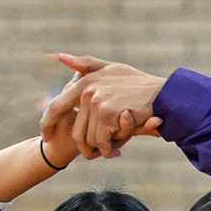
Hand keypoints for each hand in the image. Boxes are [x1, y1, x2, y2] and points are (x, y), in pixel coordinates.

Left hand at [48, 54, 165, 158]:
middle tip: (96, 155)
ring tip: (116, 149)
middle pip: (75, 132)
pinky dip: (110, 149)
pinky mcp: (108, 112)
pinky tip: (119, 150)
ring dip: (102, 149)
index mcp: (84, 81)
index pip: (56, 106)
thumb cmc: (138, 84)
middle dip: (85, 148)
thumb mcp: (110, 69)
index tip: (46, 138)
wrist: (164, 95)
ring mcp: (97, 100)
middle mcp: (87, 89)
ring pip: (89, 139)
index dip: (48, 124)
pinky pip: (101, 141)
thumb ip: (86, 64)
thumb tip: (58, 56)